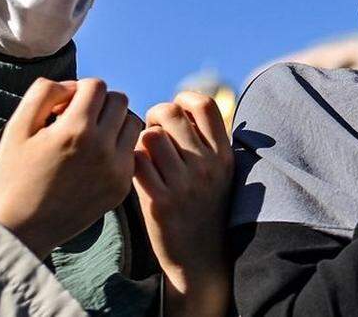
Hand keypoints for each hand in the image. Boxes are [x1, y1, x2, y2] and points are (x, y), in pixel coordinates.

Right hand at [0, 78, 142, 256]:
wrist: (21, 229)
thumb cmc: (13, 176)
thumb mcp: (17, 128)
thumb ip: (43, 94)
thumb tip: (73, 86)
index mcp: (75, 130)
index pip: (96, 86)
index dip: (77, 90)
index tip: (61, 109)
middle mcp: (102, 148)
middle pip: (119, 101)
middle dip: (98, 103)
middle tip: (76, 120)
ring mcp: (116, 170)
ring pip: (132, 124)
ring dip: (114, 122)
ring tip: (89, 136)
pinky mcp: (121, 187)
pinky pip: (132, 152)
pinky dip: (118, 147)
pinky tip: (95, 158)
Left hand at [134, 92, 233, 316]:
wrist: (202, 258)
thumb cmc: (205, 207)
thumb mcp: (221, 172)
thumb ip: (207, 141)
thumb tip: (182, 105)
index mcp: (224, 154)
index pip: (204, 104)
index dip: (183, 100)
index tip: (175, 111)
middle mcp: (207, 166)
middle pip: (170, 113)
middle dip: (155, 115)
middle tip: (152, 131)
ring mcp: (184, 185)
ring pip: (150, 136)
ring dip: (142, 140)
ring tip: (146, 154)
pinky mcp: (159, 203)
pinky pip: (137, 163)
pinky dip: (133, 161)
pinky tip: (138, 172)